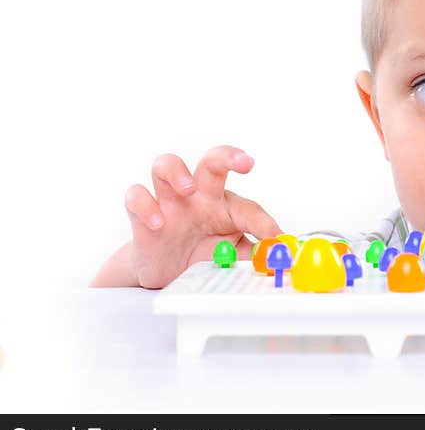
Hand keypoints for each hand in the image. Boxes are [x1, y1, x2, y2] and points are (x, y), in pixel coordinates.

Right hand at [124, 145, 281, 288]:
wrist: (166, 272)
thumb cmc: (203, 254)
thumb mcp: (234, 258)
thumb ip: (257, 256)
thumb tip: (283, 258)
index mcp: (225, 206)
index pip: (247, 207)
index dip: (263, 222)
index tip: (274, 236)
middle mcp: (199, 195)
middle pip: (211, 162)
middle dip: (228, 157)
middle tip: (244, 163)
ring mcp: (169, 201)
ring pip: (166, 164)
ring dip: (177, 172)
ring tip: (188, 190)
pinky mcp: (142, 214)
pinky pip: (136, 196)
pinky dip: (144, 205)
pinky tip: (157, 223)